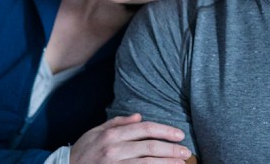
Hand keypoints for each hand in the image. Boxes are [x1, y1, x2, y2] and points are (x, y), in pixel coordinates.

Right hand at [69, 113, 191, 163]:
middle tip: (186, 151)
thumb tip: (138, 116)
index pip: (144, 129)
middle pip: (150, 147)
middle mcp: (114, 150)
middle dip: (171, 149)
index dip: (164, 130)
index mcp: (111, 135)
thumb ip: (117, 123)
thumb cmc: (83, 151)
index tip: (179, 134)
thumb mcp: (96, 132)